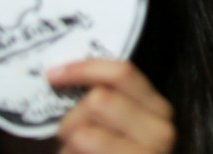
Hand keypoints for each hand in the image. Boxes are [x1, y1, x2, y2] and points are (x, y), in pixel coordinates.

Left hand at [47, 59, 175, 153]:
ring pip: (84, 132)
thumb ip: (98, 99)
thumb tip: (61, 71)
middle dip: (72, 117)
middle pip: (99, 100)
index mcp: (156, 108)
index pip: (122, 73)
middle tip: (69, 137)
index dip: (84, 68)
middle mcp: (160, 131)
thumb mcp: (108, 124)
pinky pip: (78, 151)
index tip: (52, 74)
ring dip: (69, 146)